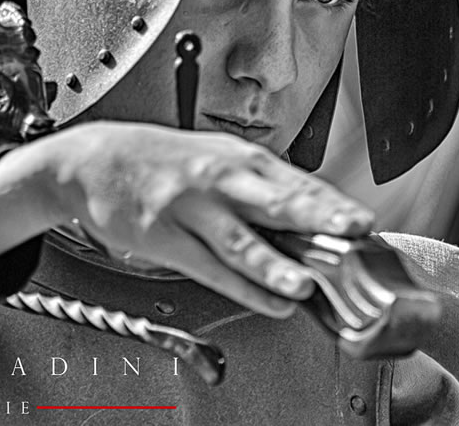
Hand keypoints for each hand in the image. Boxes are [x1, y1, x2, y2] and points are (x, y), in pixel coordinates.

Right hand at [0, 120, 373, 317]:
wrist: (91, 161)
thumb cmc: (159, 160)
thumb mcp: (212, 156)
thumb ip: (260, 186)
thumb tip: (315, 214)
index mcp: (237, 157)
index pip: (295, 181)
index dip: (332, 203)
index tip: (367, 223)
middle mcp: (217, 179)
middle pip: (274, 200)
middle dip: (316, 215)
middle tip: (352, 230)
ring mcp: (189, 209)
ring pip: (238, 240)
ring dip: (273, 264)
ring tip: (303, 284)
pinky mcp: (164, 237)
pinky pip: (209, 268)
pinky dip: (242, 288)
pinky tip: (270, 303)